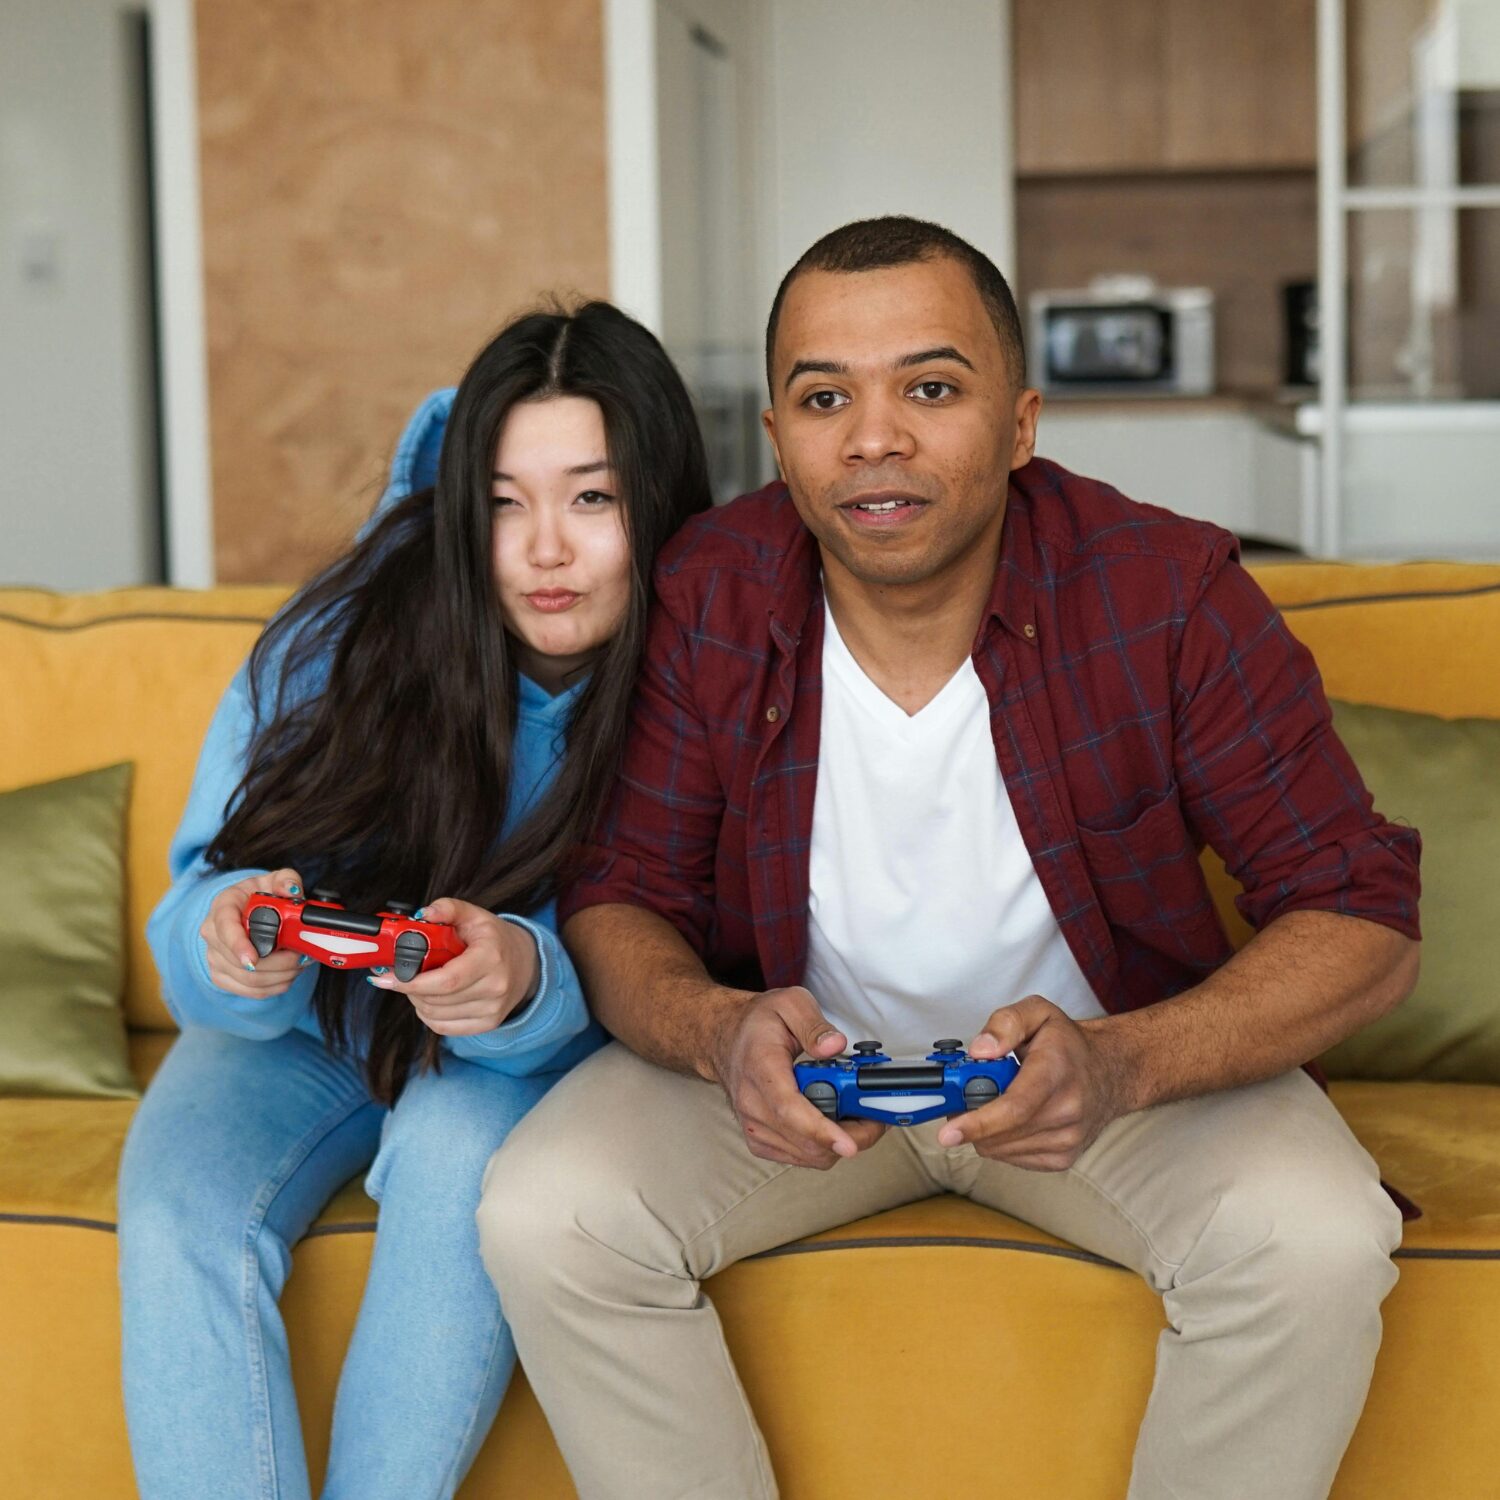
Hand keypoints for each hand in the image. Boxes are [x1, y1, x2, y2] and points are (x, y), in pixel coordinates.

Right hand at [201, 868, 306, 997]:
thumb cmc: (260, 895)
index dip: (238, 946)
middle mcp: (212, 933)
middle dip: (278, 963)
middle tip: (300, 955)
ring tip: (298, 962)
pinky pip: (251, 991)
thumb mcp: (275, 880)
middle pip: (241, 962)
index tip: (253, 959)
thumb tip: (290, 891)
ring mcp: (215, 957)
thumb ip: (286, 880)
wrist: (247, 909)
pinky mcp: (223, 976)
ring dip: (281, 975)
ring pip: (249, 979)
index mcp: (223, 906)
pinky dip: (276, 986)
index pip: (225, 928)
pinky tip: (288, 974)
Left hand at [367, 898, 538, 1036]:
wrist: (526, 964)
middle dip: (409, 988)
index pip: (446, 980)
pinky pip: (443, 1027)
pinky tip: (430, 998)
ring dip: (417, 1000)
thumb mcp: (475, 916)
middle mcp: (495, 987)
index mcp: (491, 957)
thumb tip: (422, 914)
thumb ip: (448, 908)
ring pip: (435, 1014)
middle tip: (401, 974)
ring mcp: (492, 1010)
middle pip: (436, 999)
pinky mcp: (487, 1024)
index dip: (412, 982)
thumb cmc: (495, 939)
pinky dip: (428, 1014)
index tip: (388, 977)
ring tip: (419, 982)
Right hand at [709, 986, 885, 1168]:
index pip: (789, 1110)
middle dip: (852, 1134)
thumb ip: (814, 1025)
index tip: (850, 1144)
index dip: (822, 1131)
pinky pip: (801, 1158)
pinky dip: (825, 1148)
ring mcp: (754, 1127)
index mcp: (761, 1068)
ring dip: (842, 1141)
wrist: (724, 1039)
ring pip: (809, 1156)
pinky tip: (837, 1124)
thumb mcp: (790, 1004)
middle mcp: (753, 1105)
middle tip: (877, 1114)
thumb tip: (836, 1046)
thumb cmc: (757, 1024)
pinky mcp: (760, 1141)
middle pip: (807, 1141)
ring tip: (860, 1114)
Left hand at [934, 996, 1125, 1170]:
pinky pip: (1012, 1157)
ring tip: (994, 1100)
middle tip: (963, 1095)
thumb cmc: (1069, 1043)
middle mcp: (1067, 1111)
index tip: (948, 1132)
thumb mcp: (1038, 1012)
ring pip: (1000, 1148)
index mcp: (1056, 1072)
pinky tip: (1011, 1118)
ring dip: (984, 1130)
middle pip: (1001, 1132)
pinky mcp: (1063, 1158)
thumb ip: (1005, 1023)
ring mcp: (1067, 1140)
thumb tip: (980, 1050)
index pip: (1015, 1108)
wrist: (1112, 1071)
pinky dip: (1000, 1140)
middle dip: (970, 1118)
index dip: (978, 1123)